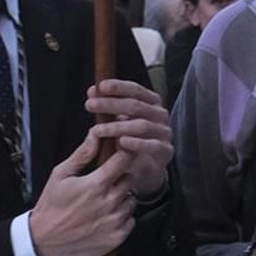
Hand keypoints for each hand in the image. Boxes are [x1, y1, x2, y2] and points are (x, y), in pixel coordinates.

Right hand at [28, 133, 136, 255]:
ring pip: (132, 200)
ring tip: (103, 202)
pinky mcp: (117, 237)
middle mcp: (109, 202)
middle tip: (104, 183)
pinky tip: (106, 217)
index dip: (125, 153)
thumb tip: (95, 136)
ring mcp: (115, 221)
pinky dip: (122, 218)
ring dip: (122, 198)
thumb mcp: (60, 175)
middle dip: (119, 178)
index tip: (122, 154)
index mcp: (96, 184)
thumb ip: (82, 155)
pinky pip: (131, 220)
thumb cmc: (51, 207)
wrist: (45, 240)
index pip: (125, 159)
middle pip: (130, 179)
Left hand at [84, 79, 172, 200]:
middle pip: (136, 106)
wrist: (146, 168)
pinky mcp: (166, 151)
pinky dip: (137, 143)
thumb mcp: (118, 120)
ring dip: (117, 127)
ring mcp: (164, 132)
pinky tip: (122, 142)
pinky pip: (152, 145)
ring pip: (142, 125)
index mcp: (151, 102)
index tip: (101, 86)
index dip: (118, 87)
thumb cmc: (131, 139)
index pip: (136, 90)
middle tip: (90, 105)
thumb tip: (92, 91)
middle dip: (111, 104)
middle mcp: (160, 114)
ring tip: (97, 131)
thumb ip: (108, 105)